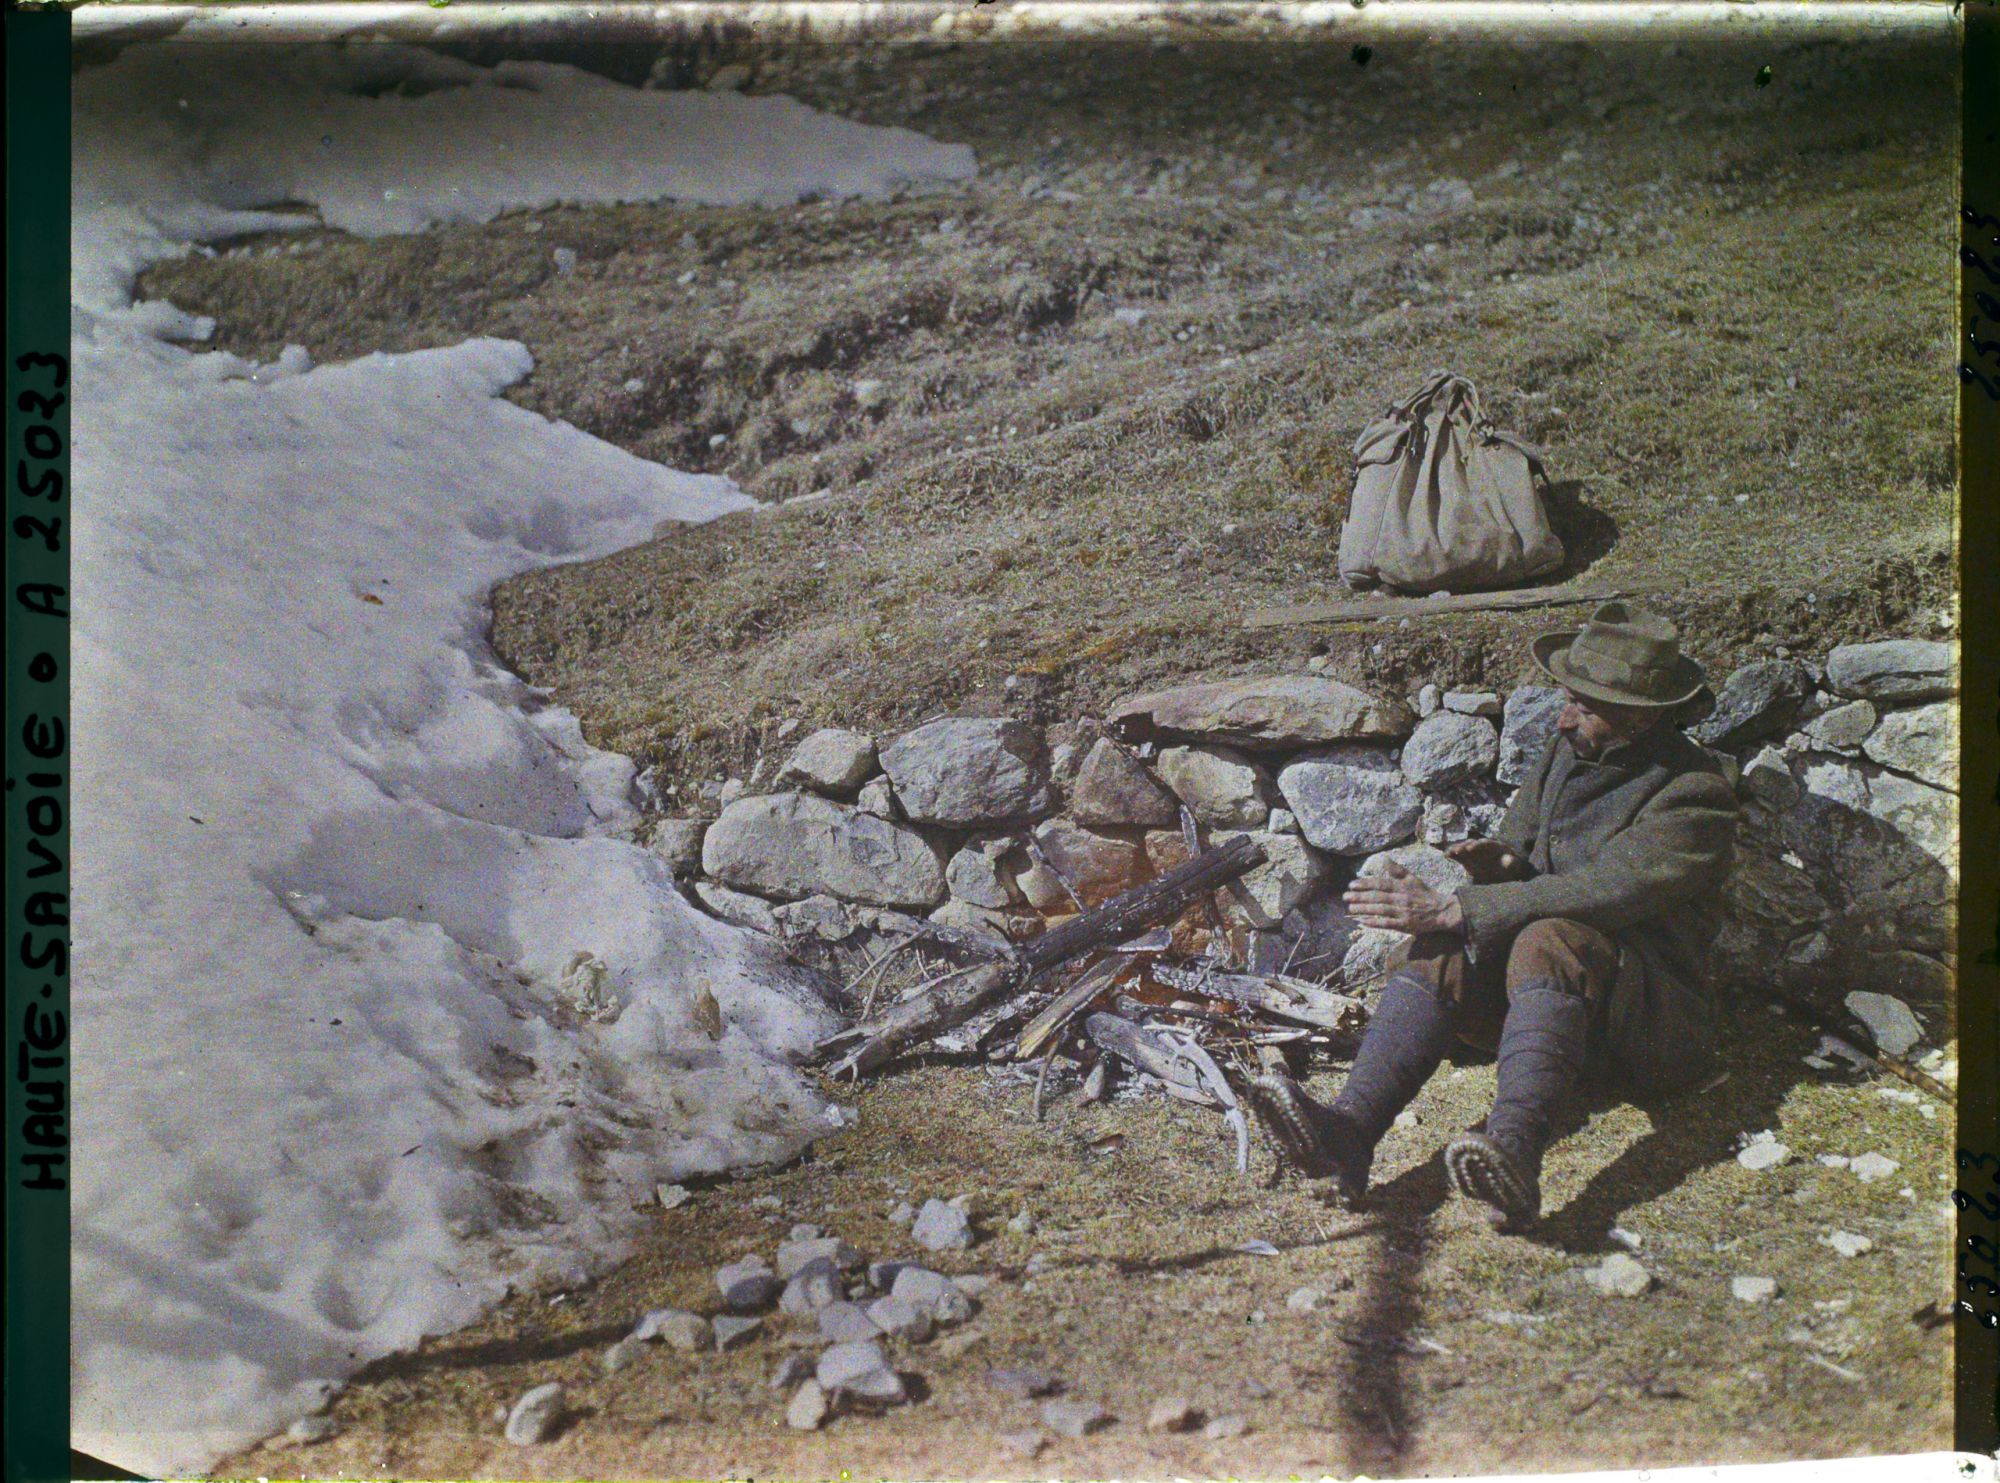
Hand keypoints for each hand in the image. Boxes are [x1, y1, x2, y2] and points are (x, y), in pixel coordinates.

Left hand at [1343, 859, 1464, 935]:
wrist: (1441, 911)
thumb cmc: (1424, 894)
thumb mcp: (1412, 879)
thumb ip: (1397, 870)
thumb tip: (1384, 859)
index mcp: (1402, 886)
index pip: (1380, 883)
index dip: (1365, 883)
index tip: (1352, 884)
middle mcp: (1401, 898)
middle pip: (1377, 897)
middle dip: (1360, 896)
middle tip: (1345, 896)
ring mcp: (1402, 912)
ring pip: (1380, 910)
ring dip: (1363, 909)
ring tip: (1350, 908)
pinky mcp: (1405, 924)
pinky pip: (1386, 924)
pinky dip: (1374, 922)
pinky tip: (1362, 921)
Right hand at [1443, 838, 1529, 883]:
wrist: (1504, 873)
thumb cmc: (1510, 868)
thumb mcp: (1513, 866)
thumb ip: (1511, 863)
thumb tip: (1510, 861)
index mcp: (1495, 846)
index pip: (1485, 843)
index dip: (1477, 845)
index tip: (1470, 849)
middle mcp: (1483, 847)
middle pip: (1473, 843)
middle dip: (1465, 846)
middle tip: (1458, 851)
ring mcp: (1474, 852)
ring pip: (1464, 848)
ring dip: (1457, 849)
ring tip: (1449, 853)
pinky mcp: (1468, 858)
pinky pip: (1459, 855)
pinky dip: (1453, 854)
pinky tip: (1446, 856)